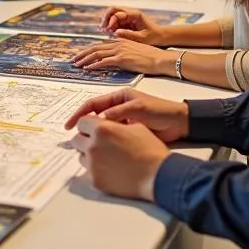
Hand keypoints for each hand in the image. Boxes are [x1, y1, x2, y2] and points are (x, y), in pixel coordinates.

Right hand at [65, 88, 188, 142]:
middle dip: (83, 126)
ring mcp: (122, 121)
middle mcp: (118, 108)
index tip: (69, 125)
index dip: (79, 114)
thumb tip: (98, 121)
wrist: (179, 123)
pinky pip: (112, 137)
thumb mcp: (137, 108)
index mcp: (118, 97)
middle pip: (95, 116)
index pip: (93, 104)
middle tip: (73, 139)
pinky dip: (105, 143)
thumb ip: (118, 113)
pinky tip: (100, 151)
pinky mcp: (128, 133)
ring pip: (102, 129)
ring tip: (85, 147)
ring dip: (93, 136)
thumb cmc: (160, 111)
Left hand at [70, 117, 169, 200]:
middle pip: (76, 139)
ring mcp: (92, 164)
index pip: (82, 122)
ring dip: (89, 154)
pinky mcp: (95, 180)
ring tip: (107, 157)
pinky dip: (97, 169)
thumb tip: (107, 123)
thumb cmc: (149, 150)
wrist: (157, 175)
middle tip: (98, 142)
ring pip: (81, 156)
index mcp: (102, 129)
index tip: (92, 128)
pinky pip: (89, 172)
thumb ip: (115, 123)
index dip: (88, 124)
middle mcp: (93, 146)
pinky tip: (111, 169)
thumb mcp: (135, 126)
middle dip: (85, 139)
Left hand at [72, 38, 172, 76]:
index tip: (81, 55)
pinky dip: (94, 65)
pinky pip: (104, 61)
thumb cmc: (150, 58)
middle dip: (83, 54)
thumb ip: (123, 54)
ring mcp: (119, 51)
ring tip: (77, 64)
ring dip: (85, 59)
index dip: (89, 50)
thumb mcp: (134, 52)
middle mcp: (118, 44)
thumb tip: (114, 60)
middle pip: (95, 48)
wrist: (159, 59)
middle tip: (74, 60)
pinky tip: (88, 68)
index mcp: (120, 41)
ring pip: (97, 54)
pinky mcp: (122, 59)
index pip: (100, 45)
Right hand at [101, 7, 166, 45]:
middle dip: (106, 18)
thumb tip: (115, 33)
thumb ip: (129, 35)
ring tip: (104, 32)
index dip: (111, 21)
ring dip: (107, 22)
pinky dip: (111, 26)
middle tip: (102, 28)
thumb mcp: (142, 38)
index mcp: (135, 14)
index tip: (108, 30)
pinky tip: (109, 33)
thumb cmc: (154, 36)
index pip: (118, 12)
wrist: (161, 37)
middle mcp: (131, 13)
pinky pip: (115, 21)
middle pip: (113, 10)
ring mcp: (128, 17)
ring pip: (113, 15)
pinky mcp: (126, 22)